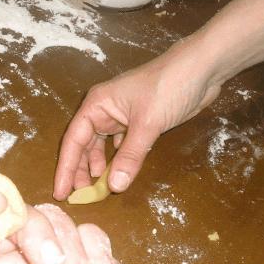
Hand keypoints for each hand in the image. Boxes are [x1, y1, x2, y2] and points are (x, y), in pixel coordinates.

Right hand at [53, 38, 221, 198]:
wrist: (202, 68)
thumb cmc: (168, 87)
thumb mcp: (147, 125)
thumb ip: (130, 157)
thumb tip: (114, 187)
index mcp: (96, 106)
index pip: (73, 141)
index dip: (66, 168)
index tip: (61, 192)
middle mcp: (103, 111)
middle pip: (84, 145)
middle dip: (80, 171)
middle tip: (79, 196)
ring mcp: (120, 117)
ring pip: (100, 147)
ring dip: (98, 167)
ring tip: (96, 188)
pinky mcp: (136, 122)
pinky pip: (119, 146)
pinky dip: (116, 161)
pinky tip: (116, 173)